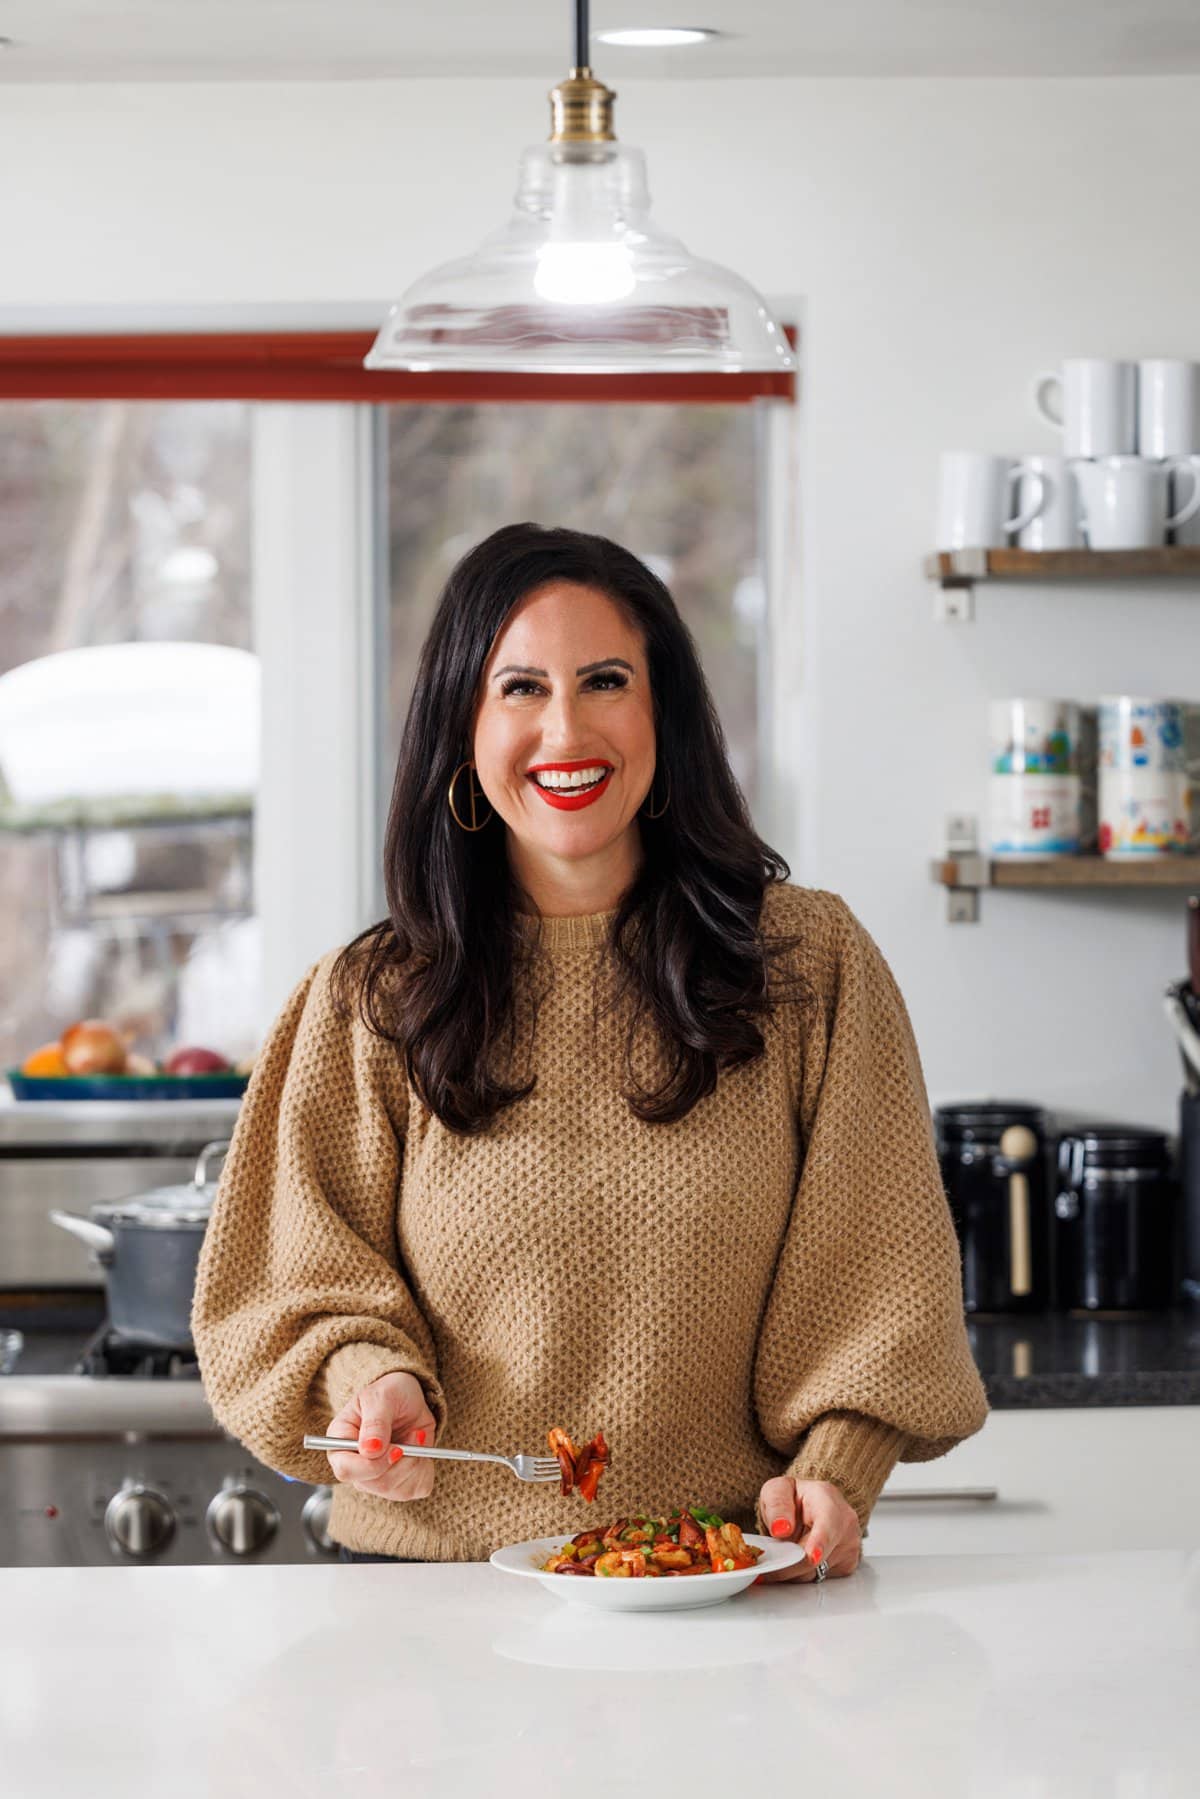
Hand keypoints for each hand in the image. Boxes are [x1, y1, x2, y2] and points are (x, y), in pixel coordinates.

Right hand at [325, 1371, 437, 1501]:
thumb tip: (369, 1450)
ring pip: (396, 1489)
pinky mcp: (398, 1483)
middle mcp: (354, 1465)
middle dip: (402, 1462)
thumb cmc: (390, 1393)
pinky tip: (421, 1450)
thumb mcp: (381, 1397)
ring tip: (417, 1435)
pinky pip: (415, 1489)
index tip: (397, 1449)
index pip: (346, 1470)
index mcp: (340, 1442)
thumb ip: (375, 1422)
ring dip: (416, 1462)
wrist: (410, 1398)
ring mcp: (375, 1478)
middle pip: (375, 1483)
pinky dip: (425, 1470)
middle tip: (416, 1435)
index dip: (372, 1465)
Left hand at [754, 1477, 861, 1583]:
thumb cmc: (796, 1497)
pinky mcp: (847, 1565)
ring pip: (813, 1573)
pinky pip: (818, 1578)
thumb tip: (781, 1528)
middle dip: (786, 1563)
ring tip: (784, 1550)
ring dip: (792, 1568)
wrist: (812, 1505)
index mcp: (828, 1500)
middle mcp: (845, 1524)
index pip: (827, 1525)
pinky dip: (802, 1573)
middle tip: (766, 1561)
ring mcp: (850, 1546)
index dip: (819, 1543)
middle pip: (815, 1558)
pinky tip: (799, 1555)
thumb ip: (777, 1505)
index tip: (811, 1556)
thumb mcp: (777, 1490)